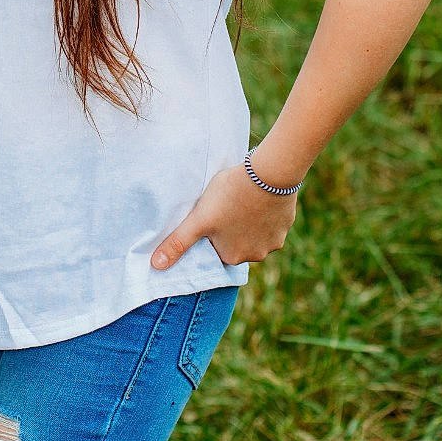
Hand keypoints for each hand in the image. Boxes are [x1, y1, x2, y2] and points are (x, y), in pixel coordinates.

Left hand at [150, 162, 299, 270]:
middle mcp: (256, 255)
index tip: (211, 216)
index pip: (216, 248)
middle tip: (226, 205)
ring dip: (247, 221)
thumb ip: (178, 242)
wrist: (268, 174)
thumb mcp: (199, 218)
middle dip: (230, 228)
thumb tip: (155, 266)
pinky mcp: (286, 225)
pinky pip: (271, 223)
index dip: (212, 231)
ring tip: (241, 200)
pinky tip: (257, 198)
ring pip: (254, 233)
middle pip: (236, 242)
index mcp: (232, 257)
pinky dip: (264, 213)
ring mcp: (274, 241)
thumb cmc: (230, 195)